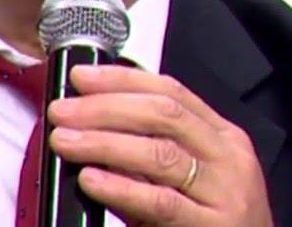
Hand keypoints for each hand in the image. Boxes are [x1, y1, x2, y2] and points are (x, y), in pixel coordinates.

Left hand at [47, 65, 271, 226]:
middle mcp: (227, 159)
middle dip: (105, 106)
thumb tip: (93, 126)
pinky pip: (160, 202)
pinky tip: (92, 179)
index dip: (122, 80)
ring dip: (104, 142)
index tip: (82, 78)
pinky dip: (120, 188)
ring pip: (159, 153)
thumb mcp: (191, 180)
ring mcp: (224, 195)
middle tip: (64, 110)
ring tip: (65, 140)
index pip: (171, 91)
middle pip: (163, 115)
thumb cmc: (214, 225)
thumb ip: (151, 154)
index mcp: (222, 138)